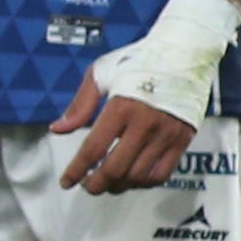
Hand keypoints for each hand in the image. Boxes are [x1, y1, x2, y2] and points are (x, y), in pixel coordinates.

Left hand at [50, 72, 194, 193]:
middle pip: (116, 169)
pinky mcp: (183, 139)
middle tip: (87, 186)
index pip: (94, 148)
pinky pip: (162, 173)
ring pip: (138, 176)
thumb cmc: (137, 61)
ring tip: (107, 184)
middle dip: (96, 184)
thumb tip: (57, 129)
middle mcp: (145, 124)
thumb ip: (80, 105)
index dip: (77, 170)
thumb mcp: (100, 73)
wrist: (183, 54)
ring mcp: (166, 134)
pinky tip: (132, 179)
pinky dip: (144, 183)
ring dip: (118, 186)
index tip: (66, 181)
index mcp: (121, 107)